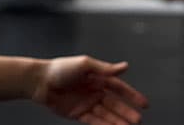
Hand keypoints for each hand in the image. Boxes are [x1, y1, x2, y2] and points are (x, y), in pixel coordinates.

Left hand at [31, 56, 147, 124]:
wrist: (40, 81)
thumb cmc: (61, 68)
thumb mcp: (85, 64)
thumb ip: (105, 68)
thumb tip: (125, 67)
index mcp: (99, 78)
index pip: (120, 88)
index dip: (132, 96)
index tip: (144, 104)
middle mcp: (95, 91)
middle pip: (115, 104)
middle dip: (126, 112)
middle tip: (137, 120)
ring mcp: (87, 103)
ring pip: (106, 114)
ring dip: (117, 121)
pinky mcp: (78, 114)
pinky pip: (93, 121)